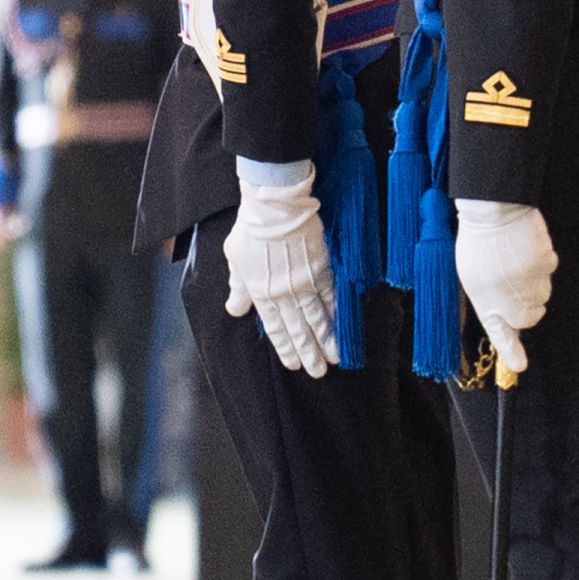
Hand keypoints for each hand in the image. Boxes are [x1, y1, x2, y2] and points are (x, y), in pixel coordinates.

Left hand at [222, 173, 338, 376]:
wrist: (274, 207)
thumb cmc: (250, 230)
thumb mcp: (235, 259)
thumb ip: (238, 288)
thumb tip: (235, 310)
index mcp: (261, 292)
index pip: (274, 326)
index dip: (284, 346)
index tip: (293, 363)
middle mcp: (283, 293)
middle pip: (298, 328)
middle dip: (308, 352)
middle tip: (317, 372)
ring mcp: (304, 282)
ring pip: (316, 318)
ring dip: (326, 340)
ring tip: (334, 359)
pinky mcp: (321, 268)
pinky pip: (331, 296)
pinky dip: (337, 313)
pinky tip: (343, 327)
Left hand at [454, 200, 555, 376]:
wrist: (494, 213)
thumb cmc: (477, 246)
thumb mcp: (471, 282)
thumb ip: (491, 310)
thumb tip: (508, 329)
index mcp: (494, 306)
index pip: (506, 335)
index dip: (512, 352)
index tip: (519, 366)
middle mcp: (518, 301)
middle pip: (530, 313)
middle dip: (521, 302)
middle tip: (503, 279)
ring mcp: (536, 283)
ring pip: (540, 292)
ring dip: (530, 282)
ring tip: (511, 260)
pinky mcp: (548, 264)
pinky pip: (548, 270)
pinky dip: (539, 263)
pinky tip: (524, 249)